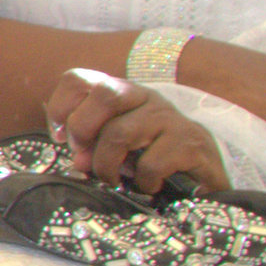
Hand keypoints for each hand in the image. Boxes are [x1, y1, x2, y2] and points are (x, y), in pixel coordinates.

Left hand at [44, 68, 230, 197]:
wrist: (205, 183)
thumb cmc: (154, 162)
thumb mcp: (116, 149)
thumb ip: (92, 148)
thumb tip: (78, 160)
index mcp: (123, 95)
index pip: (80, 79)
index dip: (61, 105)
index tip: (60, 136)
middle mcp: (146, 98)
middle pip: (105, 94)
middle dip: (83, 130)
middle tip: (84, 159)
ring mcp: (171, 118)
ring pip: (121, 132)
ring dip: (107, 165)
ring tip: (114, 181)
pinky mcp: (191, 143)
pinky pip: (151, 163)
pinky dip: (142, 181)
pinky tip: (149, 186)